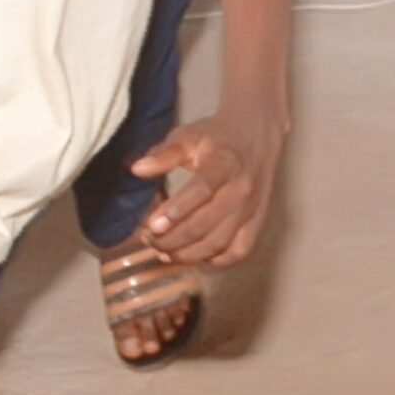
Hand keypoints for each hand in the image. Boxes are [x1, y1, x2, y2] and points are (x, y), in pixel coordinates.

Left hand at [131, 103, 287, 266]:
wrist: (257, 133)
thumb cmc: (217, 137)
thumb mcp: (189, 136)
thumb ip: (164, 154)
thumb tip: (137, 169)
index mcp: (225, 162)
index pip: (201, 191)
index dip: (176, 211)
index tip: (151, 226)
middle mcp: (242, 188)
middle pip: (205, 224)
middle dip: (171, 239)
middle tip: (148, 239)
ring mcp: (251, 208)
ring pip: (219, 243)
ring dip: (187, 254)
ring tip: (163, 251)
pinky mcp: (257, 221)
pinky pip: (238, 251)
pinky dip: (215, 260)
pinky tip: (193, 255)